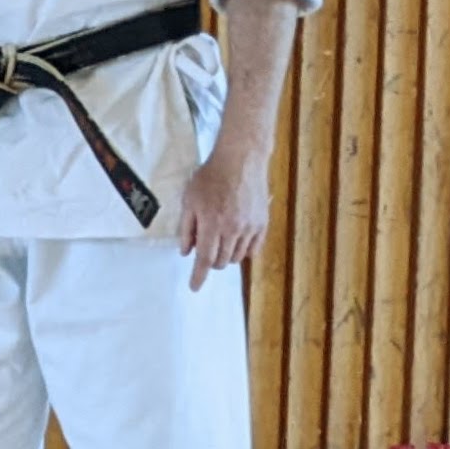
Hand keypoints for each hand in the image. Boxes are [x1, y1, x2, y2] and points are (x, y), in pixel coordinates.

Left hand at [174, 146, 268, 289]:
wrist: (241, 160)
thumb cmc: (210, 178)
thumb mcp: (189, 200)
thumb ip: (187, 228)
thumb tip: (185, 252)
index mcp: (211, 224)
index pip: (204, 259)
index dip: (198, 276)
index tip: (194, 288)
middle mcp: (232, 229)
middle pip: (220, 261)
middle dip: (209, 261)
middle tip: (205, 249)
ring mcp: (250, 227)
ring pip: (237, 257)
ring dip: (225, 256)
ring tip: (220, 241)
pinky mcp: (263, 224)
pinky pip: (253, 249)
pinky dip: (243, 251)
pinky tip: (236, 241)